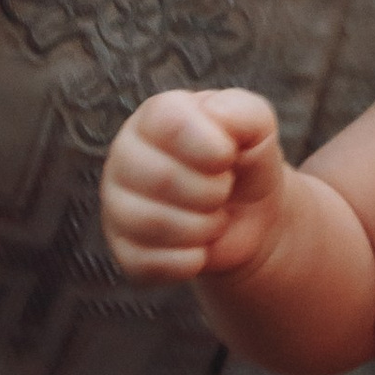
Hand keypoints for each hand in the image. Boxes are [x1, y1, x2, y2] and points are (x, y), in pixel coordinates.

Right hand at [99, 88, 287, 287]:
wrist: (250, 214)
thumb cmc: (246, 160)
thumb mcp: (256, 125)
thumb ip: (241, 111)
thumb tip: (212, 118)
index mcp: (154, 117)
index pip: (167, 123)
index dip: (209, 147)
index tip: (228, 157)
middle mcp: (125, 157)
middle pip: (160, 178)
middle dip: (211, 191)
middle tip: (224, 189)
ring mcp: (118, 206)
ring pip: (151, 224)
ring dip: (203, 227)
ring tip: (215, 216)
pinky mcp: (124, 251)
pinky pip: (150, 264)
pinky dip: (191, 260)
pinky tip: (201, 246)